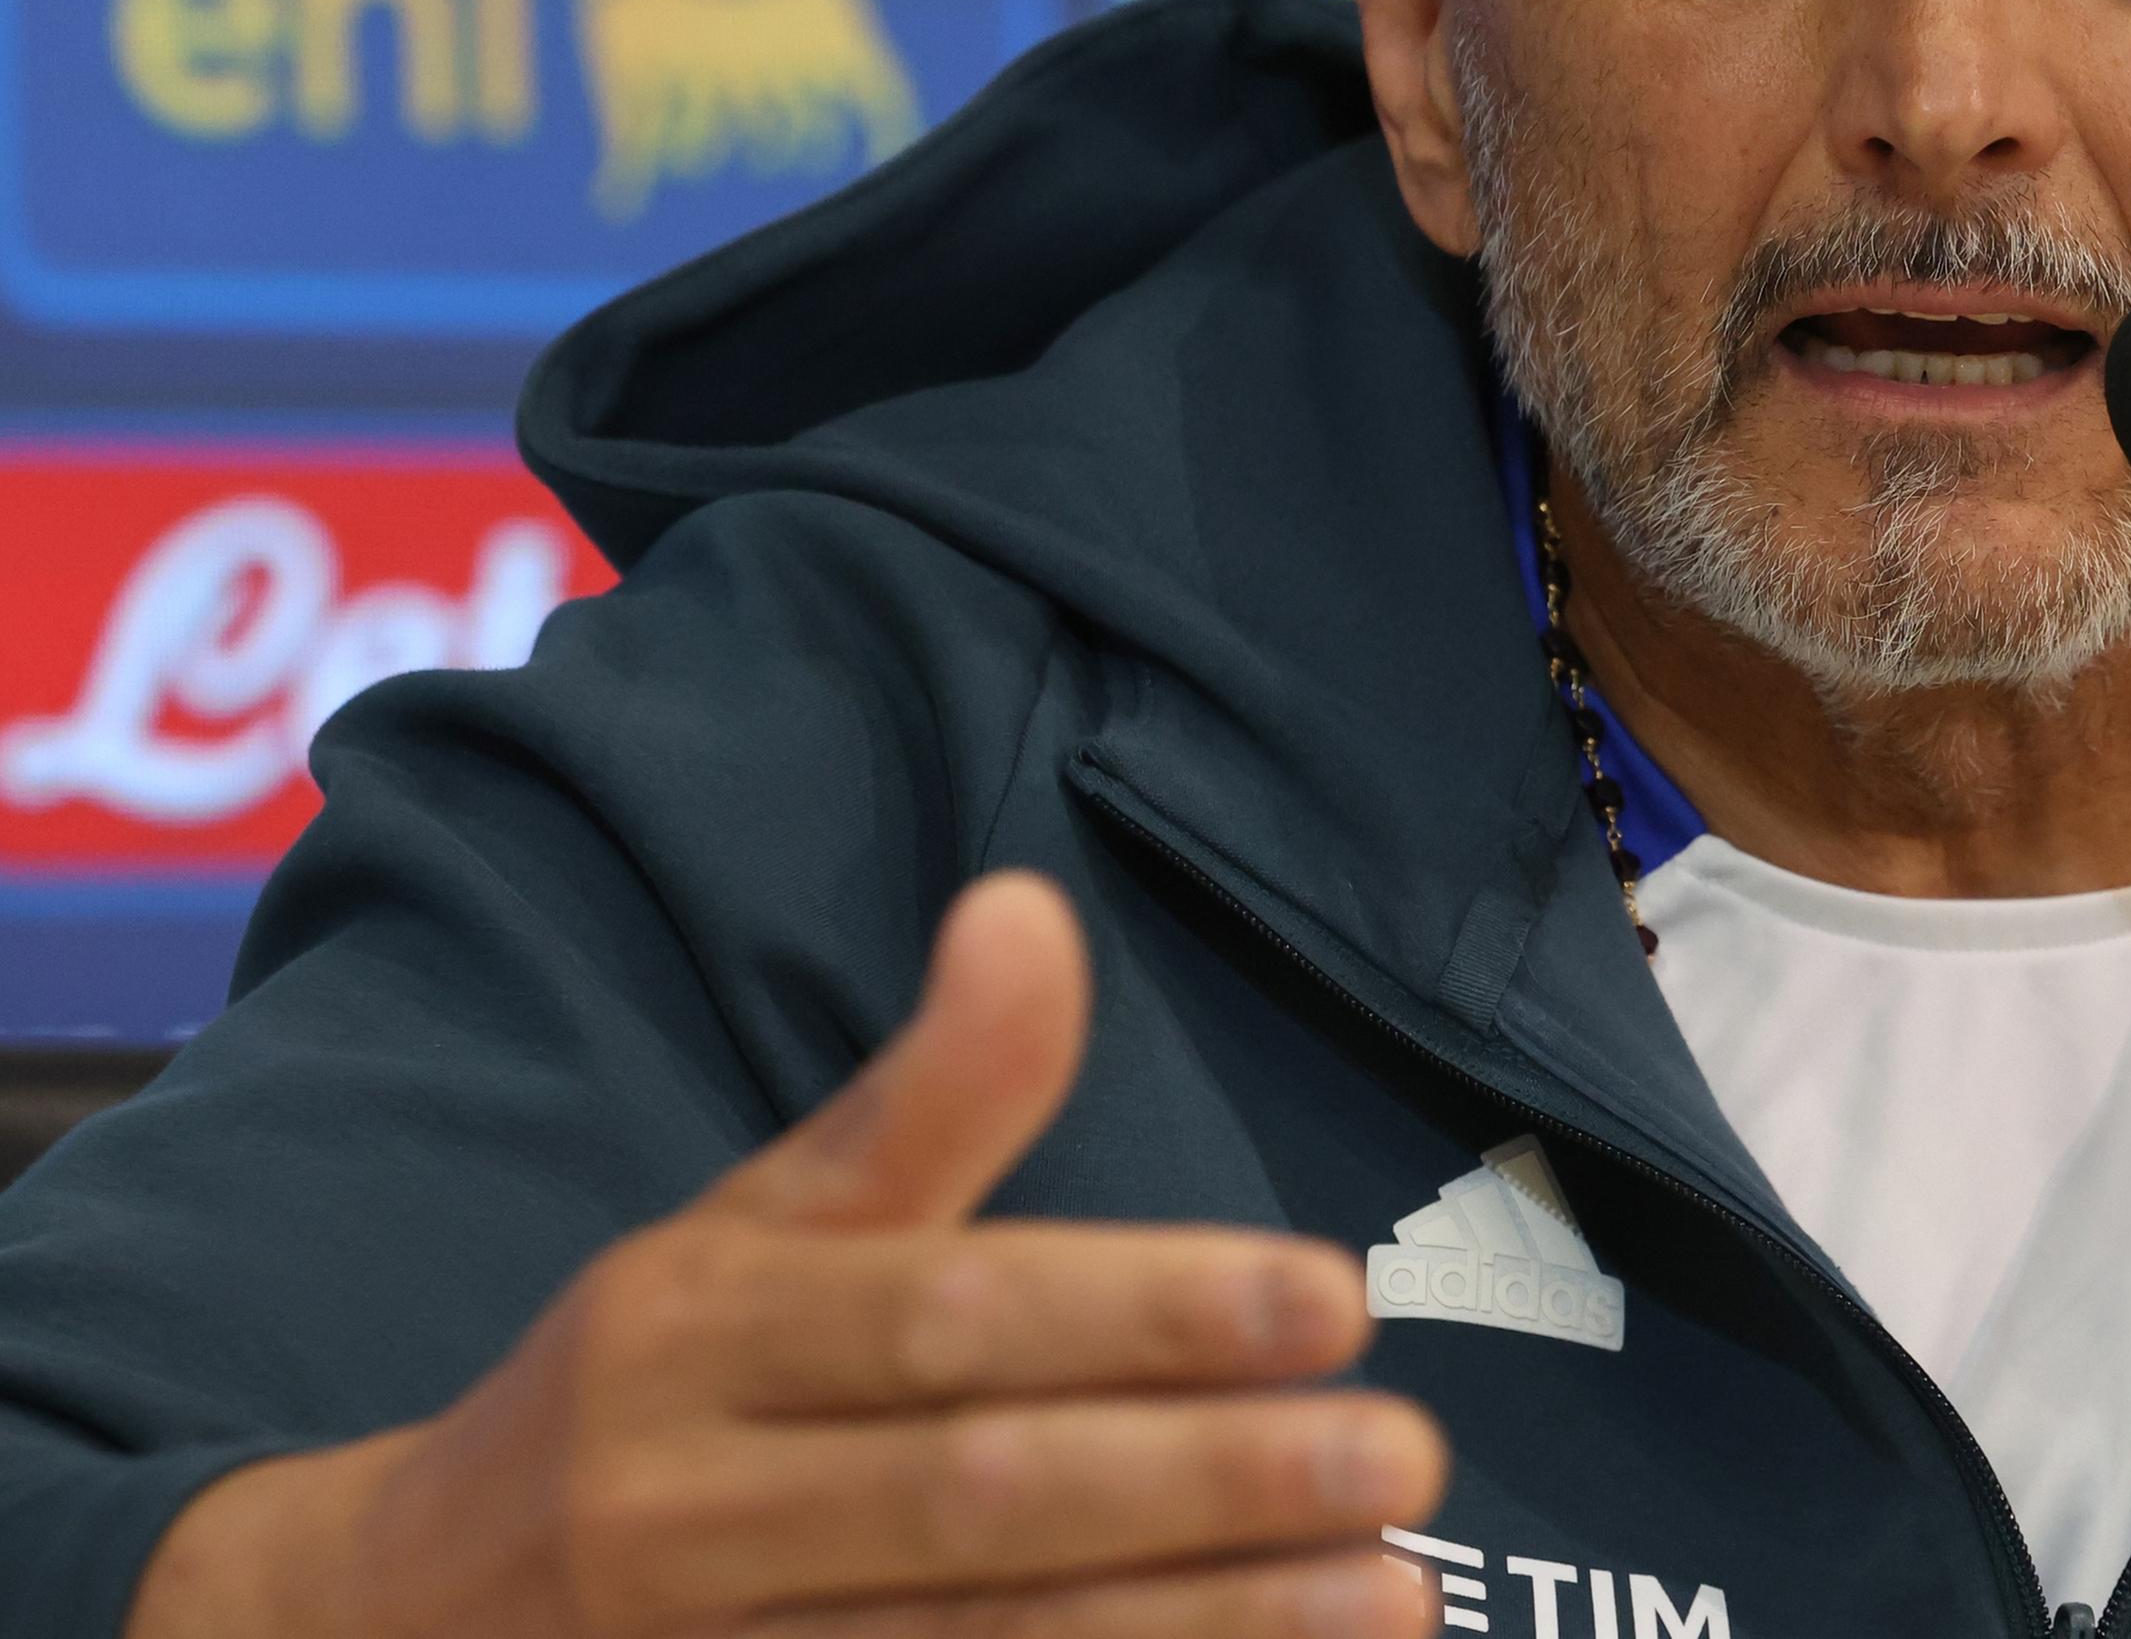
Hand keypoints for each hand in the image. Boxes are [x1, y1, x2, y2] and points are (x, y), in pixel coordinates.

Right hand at [129, 872, 1444, 1638]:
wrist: (384, 1626)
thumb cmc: (643, 1393)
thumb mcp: (757, 1227)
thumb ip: (924, 1097)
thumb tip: (1030, 906)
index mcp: (700, 1331)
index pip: (946, 1318)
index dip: (1141, 1309)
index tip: (1331, 1297)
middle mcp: (687, 1505)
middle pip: (976, 1498)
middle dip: (1203, 1480)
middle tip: (1402, 1450)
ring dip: (1200, 1626)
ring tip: (1390, 1589)